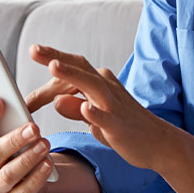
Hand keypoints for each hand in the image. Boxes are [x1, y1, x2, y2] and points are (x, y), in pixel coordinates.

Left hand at [30, 45, 171, 169]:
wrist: (159, 143)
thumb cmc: (124, 128)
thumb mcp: (94, 118)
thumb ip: (75, 108)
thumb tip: (56, 100)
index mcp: (100, 83)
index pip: (73, 68)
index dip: (52, 61)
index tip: (34, 51)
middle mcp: (107, 88)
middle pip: (80, 68)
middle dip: (57, 57)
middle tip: (34, 49)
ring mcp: (114, 106)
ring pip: (92, 86)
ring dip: (72, 75)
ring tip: (53, 66)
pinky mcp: (119, 126)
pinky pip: (106, 118)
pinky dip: (95, 112)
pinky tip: (84, 108)